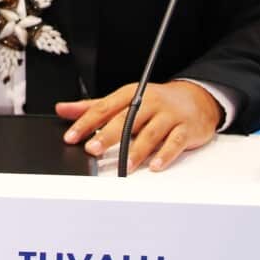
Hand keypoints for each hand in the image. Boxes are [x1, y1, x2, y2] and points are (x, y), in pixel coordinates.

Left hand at [55, 80, 220, 172]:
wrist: (196, 98)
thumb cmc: (156, 102)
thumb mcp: (124, 99)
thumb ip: (94, 107)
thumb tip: (63, 109)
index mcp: (131, 94)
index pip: (105, 107)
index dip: (86, 122)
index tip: (72, 136)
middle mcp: (149, 102)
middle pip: (127, 119)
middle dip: (108, 134)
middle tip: (93, 149)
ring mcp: (168, 116)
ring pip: (151, 132)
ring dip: (136, 150)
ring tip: (125, 165)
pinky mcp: (186, 129)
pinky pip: (175, 142)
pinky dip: (165, 155)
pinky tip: (155, 165)